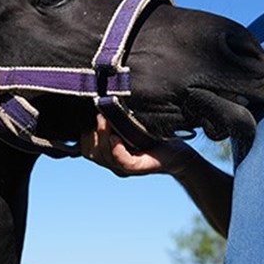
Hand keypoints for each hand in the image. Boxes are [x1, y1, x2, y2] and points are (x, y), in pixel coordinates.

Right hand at [80, 114, 195, 176]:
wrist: (179, 149)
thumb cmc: (154, 133)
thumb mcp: (130, 122)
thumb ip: (114, 117)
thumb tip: (99, 96)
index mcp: (109, 153)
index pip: (86, 148)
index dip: (84, 133)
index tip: (88, 116)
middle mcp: (114, 163)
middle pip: (92, 153)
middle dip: (92, 133)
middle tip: (99, 114)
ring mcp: (125, 167)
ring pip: (104, 156)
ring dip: (102, 137)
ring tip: (105, 119)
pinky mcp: (139, 167)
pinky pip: (122, 161)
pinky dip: (116, 149)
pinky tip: (117, 137)